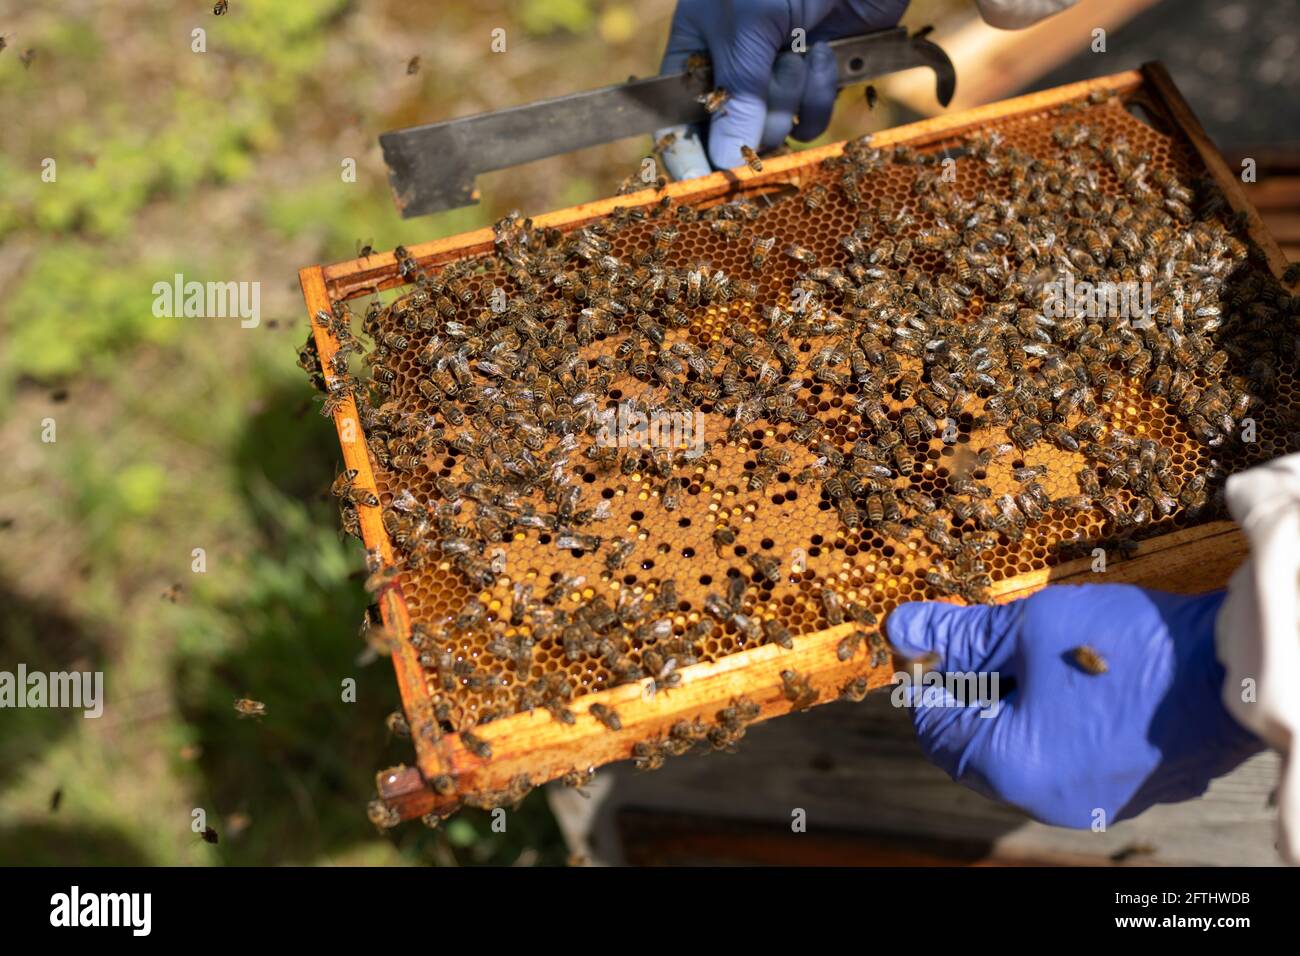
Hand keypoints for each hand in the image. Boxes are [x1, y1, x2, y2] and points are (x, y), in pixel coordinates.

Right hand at [657, 0, 907, 176]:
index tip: (699, 186)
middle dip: (757, 109)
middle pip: (731, 135)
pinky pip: (813, 119)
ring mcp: (775, 77)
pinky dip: (823, 91)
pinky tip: (829, 51)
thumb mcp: (748, 31)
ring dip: (794, 94)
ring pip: (776, 130)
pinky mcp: (816, 81)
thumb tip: (721, 161)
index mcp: (695, 50)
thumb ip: (735, 97)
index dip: (685, 155)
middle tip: (772, 70)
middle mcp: (732, 70)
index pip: (675, 120)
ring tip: (803, 47)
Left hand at [886, 584, 1262, 827]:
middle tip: (986, 636)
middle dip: (973, 685)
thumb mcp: (1028, 626)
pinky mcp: (1125, 788)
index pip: (935, 727)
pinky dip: (1055, 716)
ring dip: (1014, 699)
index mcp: (1012, 770)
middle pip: (978, 742)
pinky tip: (1070, 673)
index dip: (928, 674)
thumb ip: (960, 633)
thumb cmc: (1128, 648)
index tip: (937, 634)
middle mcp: (1047, 801)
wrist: (1235, 669)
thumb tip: (898, 628)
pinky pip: (1066, 754)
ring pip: (1023, 748)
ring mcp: (1091, 802)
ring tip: (1031, 648)